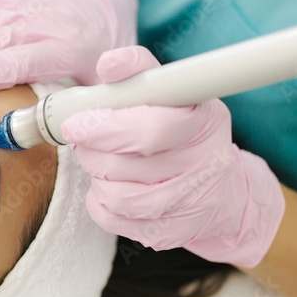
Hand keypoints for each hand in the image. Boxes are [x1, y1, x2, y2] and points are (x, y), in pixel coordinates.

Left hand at [60, 46, 285, 267]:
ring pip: (118, 196)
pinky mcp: (174, 232)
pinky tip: (108, 187)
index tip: (75, 124)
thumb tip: (109, 64)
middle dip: (91, 150)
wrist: (220, 189)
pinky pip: (115, 220)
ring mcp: (193, 202)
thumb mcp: (171, 94)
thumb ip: (139, 74)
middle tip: (81, 138)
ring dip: (96, 176)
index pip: (153, 128)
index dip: (107, 127)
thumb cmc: (181, 132)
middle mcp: (206, 164)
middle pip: (126, 164)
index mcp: (205, 121)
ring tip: (99, 162)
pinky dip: (100, 202)